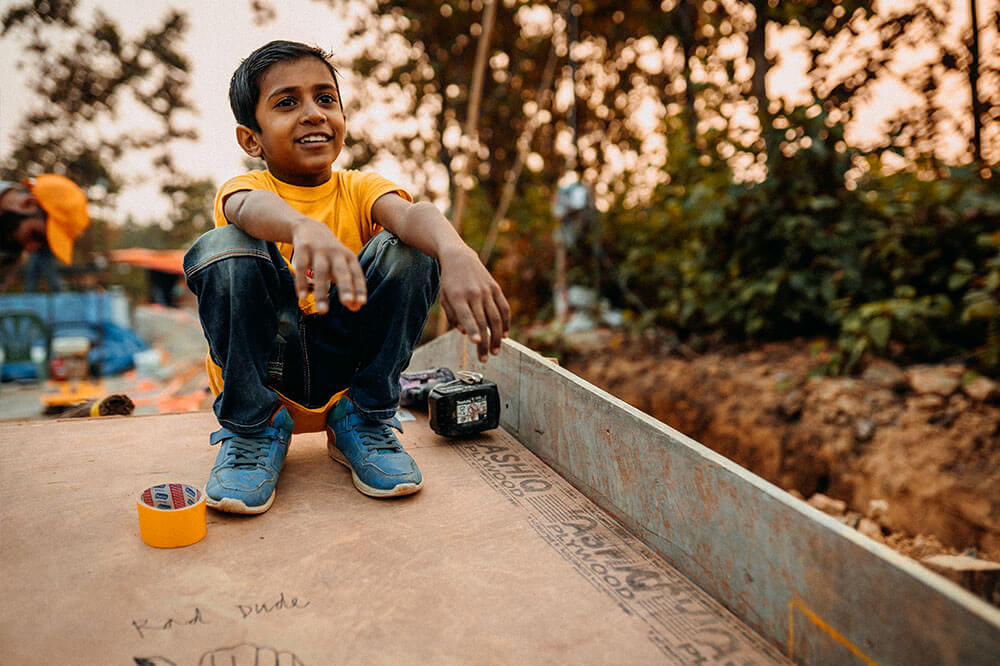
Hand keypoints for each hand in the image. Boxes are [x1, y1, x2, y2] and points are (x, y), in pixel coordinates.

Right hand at [290, 218, 366, 312]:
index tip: (361, 303)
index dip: (359, 288)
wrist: (308, 227)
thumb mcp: (341, 265)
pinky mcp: (303, 248)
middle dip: (346, 286)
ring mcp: (318, 249)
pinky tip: (302, 296)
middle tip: (348, 303)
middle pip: (342, 271)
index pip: (356, 273)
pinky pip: (302, 267)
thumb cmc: (329, 253)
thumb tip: (356, 308)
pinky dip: (301, 282)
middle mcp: (335, 252)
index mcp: (348, 257)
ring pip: (321, 272)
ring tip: (322, 311)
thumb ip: (349, 285)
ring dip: (321, 292)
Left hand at [439, 245, 509, 361]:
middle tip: (484, 359)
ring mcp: (486, 291)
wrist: (459, 257)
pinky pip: (503, 308)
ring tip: (495, 352)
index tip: (475, 342)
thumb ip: (454, 317)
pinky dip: (506, 323)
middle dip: (484, 343)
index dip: (472, 330)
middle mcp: (473, 294)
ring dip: (496, 337)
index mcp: (457, 297)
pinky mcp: (495, 288)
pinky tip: (504, 335)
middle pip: (482, 322)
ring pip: (495, 317)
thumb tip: (466, 333)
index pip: (466, 316)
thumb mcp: (444, 298)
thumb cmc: (449, 282)